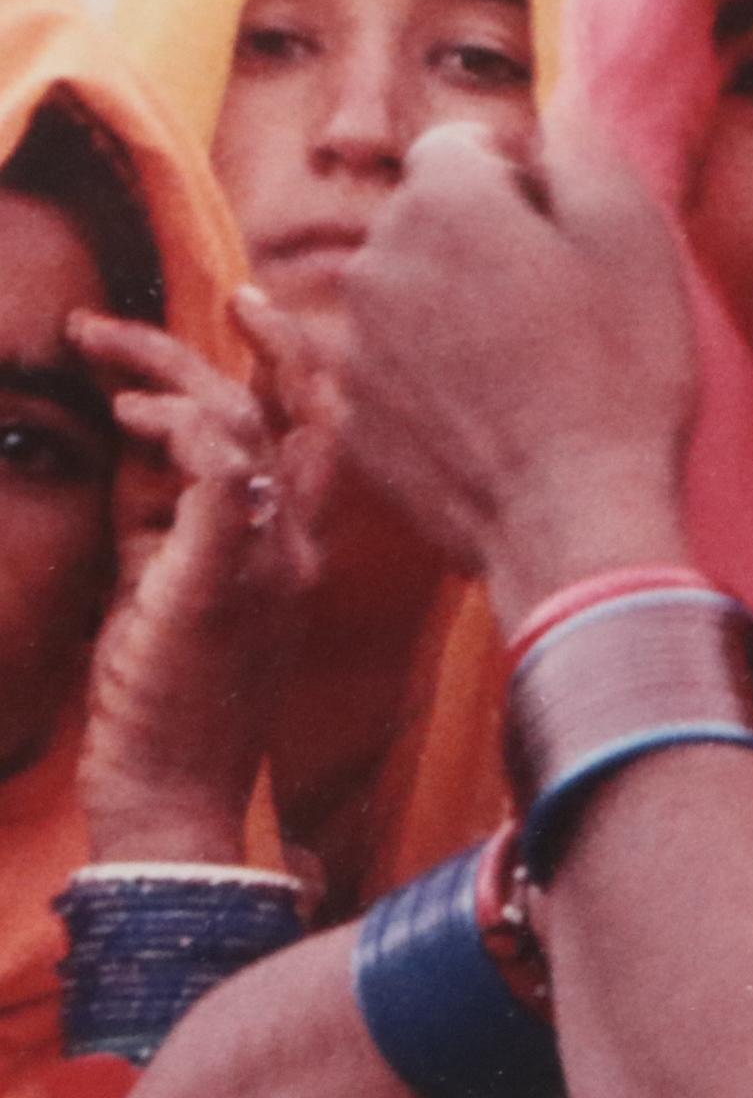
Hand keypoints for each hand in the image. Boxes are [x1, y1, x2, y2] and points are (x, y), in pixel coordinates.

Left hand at [71, 294, 335, 865]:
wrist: (172, 793)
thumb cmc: (165, 703)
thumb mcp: (165, 586)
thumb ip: (165, 517)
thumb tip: (135, 450)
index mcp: (289, 552)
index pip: (312, 435)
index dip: (285, 362)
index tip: (241, 307)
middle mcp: (294, 552)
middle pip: (293, 414)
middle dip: (247, 340)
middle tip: (170, 305)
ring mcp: (266, 567)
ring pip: (243, 428)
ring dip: (168, 375)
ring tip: (96, 357)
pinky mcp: (219, 581)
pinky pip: (220, 478)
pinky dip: (183, 432)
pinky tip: (134, 418)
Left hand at [337, 118, 698, 625]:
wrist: (572, 521)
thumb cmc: (618, 379)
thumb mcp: (635, 241)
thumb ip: (587, 149)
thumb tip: (558, 113)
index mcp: (442, 198)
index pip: (463, 144)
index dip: (521, 180)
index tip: (567, 235)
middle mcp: (376, 255)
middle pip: (427, 221)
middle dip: (481, 247)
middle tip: (557, 313)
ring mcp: (355, 344)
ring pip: (407, 298)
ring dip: (454, 316)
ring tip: (527, 377)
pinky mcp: (354, 420)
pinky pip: (394, 376)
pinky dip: (433, 388)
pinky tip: (494, 424)